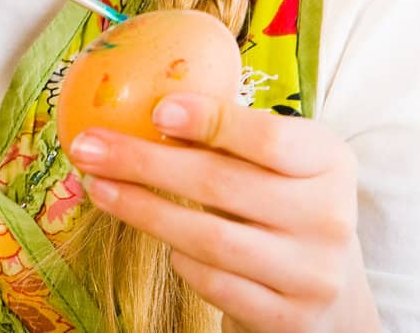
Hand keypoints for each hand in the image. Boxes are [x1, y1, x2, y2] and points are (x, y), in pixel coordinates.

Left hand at [66, 92, 379, 332]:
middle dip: (145, 163)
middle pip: (222, 184)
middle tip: (90, 147)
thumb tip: (148, 108)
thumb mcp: (277, 161)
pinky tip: (161, 240)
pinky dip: (180, 260)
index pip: (269, 138)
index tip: (156, 111)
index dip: (211, 121)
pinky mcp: (288, 318)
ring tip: (99, 189)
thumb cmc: (285, 202)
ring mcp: (311, 273)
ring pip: (210, 239)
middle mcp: (329, 216)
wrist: (329, 286)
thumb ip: (230, 135)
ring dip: (143, 210)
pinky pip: (215, 284)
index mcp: (329, 160)